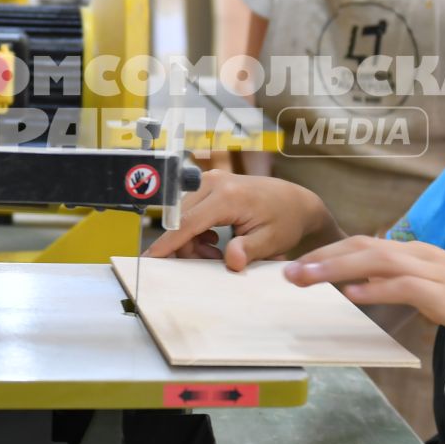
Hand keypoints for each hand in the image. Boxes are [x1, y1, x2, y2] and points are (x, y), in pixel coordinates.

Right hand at [145, 170, 336, 270]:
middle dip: (186, 248)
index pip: (188, 223)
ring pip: (182, 217)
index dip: (168, 244)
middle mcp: (214, 183)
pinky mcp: (208, 184)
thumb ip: (249, 250)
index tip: (149, 260)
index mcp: (228, 196)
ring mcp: (209, 181)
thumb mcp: (271, 240)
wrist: (294, 201)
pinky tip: (214, 241)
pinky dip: (195, 231)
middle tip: (210, 262)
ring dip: (192, 240)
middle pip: (181, 221)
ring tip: (215, 253)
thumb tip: (232, 261)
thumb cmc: (285, 219)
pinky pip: (189, 212)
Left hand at [283, 237, 444, 360]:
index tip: (303, 264)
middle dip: (322, 257)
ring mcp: (434, 273)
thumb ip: (412, 291)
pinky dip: (373, 288)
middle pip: (363, 246)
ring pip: (375, 261)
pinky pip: (402, 286)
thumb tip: (377, 294)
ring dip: (335, 268)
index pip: (368, 246)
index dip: (332, 253)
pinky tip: (350, 295)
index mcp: (421, 256)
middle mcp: (423, 256)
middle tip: (287, 271)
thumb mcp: (443, 295)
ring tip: (304, 277)